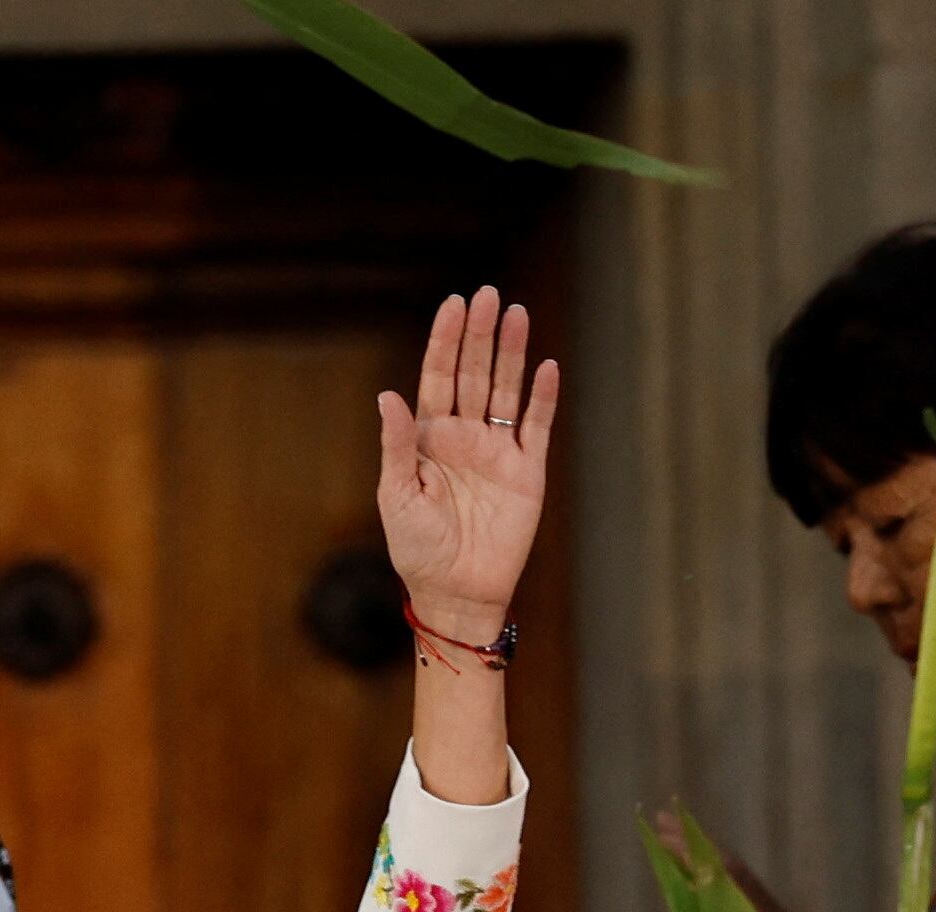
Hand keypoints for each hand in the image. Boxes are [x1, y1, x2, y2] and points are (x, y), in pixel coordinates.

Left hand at [375, 286, 558, 635]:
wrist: (454, 592)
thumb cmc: (416, 548)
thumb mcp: (396, 496)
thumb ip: (397, 445)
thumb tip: (388, 396)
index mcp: (429, 439)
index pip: (438, 378)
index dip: (445, 342)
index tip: (454, 304)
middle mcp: (464, 437)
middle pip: (474, 374)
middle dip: (480, 335)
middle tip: (488, 295)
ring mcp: (498, 451)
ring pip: (506, 390)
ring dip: (512, 353)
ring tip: (516, 314)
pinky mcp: (527, 472)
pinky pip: (537, 427)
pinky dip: (543, 398)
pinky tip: (547, 367)